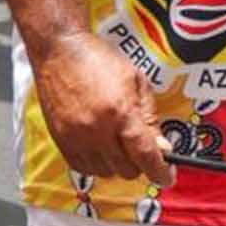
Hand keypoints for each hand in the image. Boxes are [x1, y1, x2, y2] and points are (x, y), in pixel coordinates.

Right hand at [33, 33, 172, 185]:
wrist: (59, 48)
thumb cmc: (96, 59)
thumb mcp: (136, 81)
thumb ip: (150, 117)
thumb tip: (162, 147)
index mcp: (120, 112)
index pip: (146, 157)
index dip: (160, 172)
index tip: (165, 177)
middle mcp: (97, 129)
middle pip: (127, 170)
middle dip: (138, 163)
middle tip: (138, 149)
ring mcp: (76, 137)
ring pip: (106, 173)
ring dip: (116, 164)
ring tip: (115, 143)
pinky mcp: (60, 139)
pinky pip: (83, 168)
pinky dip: (95, 163)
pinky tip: (98, 146)